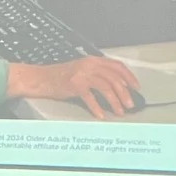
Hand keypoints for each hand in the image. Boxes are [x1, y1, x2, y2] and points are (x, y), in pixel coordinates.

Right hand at [9, 56, 141, 119]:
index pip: (117, 66)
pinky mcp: (74, 84)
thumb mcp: (81, 71)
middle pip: (114, 77)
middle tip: (130, 104)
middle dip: (125, 92)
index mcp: (93, 60)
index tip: (136, 88)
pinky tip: (101, 114)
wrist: (40, 79)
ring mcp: (82, 74)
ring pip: (106, 86)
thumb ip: (97, 75)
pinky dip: (98, 107)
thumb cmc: (59, 78)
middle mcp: (89, 65)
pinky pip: (91, 97)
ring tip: (119, 111)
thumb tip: (116, 89)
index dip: (129, 77)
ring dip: (115, 100)